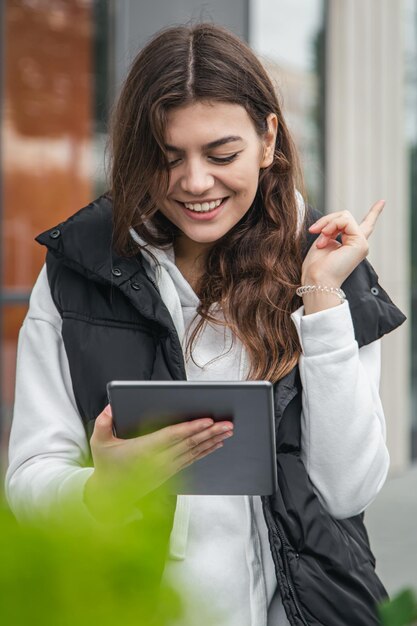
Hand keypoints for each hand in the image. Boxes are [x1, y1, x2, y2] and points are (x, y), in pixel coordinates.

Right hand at [84, 404, 232, 520]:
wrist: (108, 495)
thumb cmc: (106, 465)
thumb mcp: (99, 442)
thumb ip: (104, 422)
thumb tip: (111, 407)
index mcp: (144, 450)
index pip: (173, 436)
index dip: (192, 428)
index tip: (207, 420)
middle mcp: (159, 460)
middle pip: (189, 444)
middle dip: (210, 432)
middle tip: (227, 423)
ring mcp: (166, 468)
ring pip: (194, 452)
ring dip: (212, 441)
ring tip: (228, 431)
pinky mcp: (169, 473)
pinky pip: (192, 460)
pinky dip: (205, 451)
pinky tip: (216, 444)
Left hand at [301, 200, 384, 286]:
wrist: (317, 280)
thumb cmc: (315, 266)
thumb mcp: (323, 241)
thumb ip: (332, 229)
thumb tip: (337, 220)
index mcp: (350, 244)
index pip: (366, 225)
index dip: (374, 213)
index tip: (382, 202)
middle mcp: (359, 243)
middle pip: (344, 217)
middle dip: (326, 221)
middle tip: (313, 231)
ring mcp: (361, 243)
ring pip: (344, 217)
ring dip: (327, 225)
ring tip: (320, 241)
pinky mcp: (360, 243)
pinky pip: (344, 221)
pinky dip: (331, 226)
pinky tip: (325, 238)